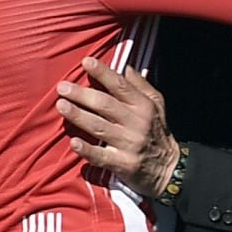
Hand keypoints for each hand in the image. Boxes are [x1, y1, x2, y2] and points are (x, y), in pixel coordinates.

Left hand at [56, 58, 179, 198]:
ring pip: (99, 127)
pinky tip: (74, 142)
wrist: (170, 169)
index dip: (103, 73)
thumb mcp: (157, 105)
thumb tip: (125, 66)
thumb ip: (140, 85)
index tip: (86, 62)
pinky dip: (87, 150)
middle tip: (62, 87)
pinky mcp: (123, 164)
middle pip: (105, 105)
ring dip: (78, 116)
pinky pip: (102, 156)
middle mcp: (136, 123)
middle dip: (82, 94)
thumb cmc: (158, 132)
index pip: (120, 86)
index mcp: (143, 106)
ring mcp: (129, 144)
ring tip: (61, 106)